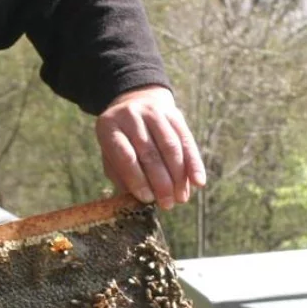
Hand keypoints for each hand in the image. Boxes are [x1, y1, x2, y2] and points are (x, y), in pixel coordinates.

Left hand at [96, 86, 206, 209]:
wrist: (136, 103)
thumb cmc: (121, 140)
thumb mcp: (110, 155)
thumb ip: (121, 176)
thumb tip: (140, 200)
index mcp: (109, 126)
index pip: (124, 155)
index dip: (137, 179)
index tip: (147, 199)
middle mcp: (130, 115)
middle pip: (149, 152)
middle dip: (161, 182)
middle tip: (167, 204)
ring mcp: (153, 112)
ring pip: (170, 146)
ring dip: (178, 176)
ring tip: (181, 198)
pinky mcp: (174, 114)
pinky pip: (186, 140)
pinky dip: (193, 163)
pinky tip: (198, 182)